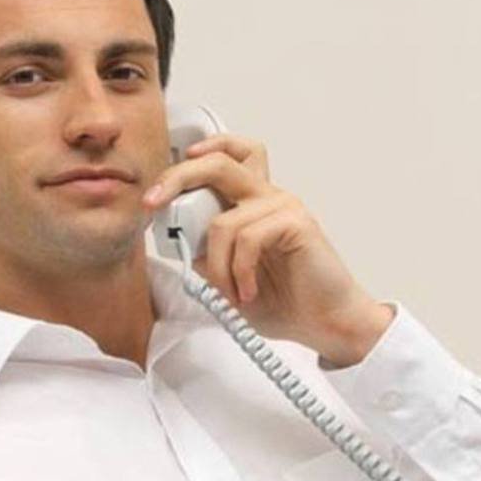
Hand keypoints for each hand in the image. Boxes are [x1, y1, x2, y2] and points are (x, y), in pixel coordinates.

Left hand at [143, 134, 393, 366]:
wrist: (327, 323)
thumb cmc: (284, 301)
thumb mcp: (228, 278)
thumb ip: (206, 255)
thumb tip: (179, 239)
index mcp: (251, 203)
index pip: (223, 158)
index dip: (186, 166)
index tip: (156, 193)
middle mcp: (267, 197)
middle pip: (218, 162)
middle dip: (177, 178)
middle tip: (154, 203)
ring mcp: (283, 206)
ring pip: (223, 221)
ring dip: (217, 267)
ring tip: (230, 294)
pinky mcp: (297, 222)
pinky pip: (247, 239)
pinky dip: (239, 271)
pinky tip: (249, 291)